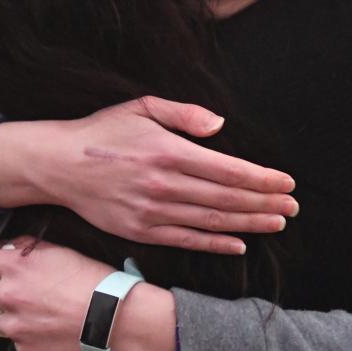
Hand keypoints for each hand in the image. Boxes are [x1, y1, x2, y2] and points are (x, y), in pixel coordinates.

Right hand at [0, 96, 297, 254]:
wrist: (59, 165)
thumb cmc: (103, 131)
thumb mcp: (141, 107)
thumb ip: (184, 113)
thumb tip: (219, 125)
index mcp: (167, 151)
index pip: (227, 169)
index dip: (262, 179)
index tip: (286, 182)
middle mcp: (162, 184)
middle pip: (225, 197)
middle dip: (264, 203)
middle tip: (292, 206)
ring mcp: (151, 211)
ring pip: (211, 220)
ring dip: (249, 224)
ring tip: (277, 223)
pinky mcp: (140, 230)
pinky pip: (186, 239)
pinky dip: (216, 243)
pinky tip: (240, 243)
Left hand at [0, 237, 176, 350]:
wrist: (112, 317)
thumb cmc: (92, 279)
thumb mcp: (60, 251)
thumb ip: (29, 249)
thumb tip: (9, 248)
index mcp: (16, 266)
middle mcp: (9, 295)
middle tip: (14, 291)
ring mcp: (15, 326)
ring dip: (11, 316)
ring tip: (36, 313)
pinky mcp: (25, 350)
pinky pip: (18, 342)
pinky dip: (29, 336)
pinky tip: (49, 329)